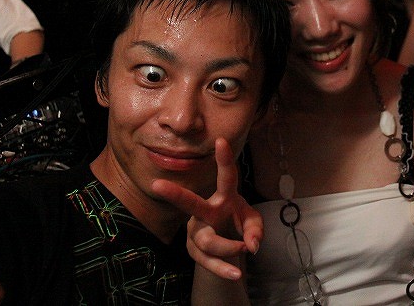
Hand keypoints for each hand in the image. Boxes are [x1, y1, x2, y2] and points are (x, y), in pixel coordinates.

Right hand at [152, 138, 261, 280]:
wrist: (226, 244)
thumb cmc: (237, 221)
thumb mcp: (251, 221)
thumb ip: (256, 229)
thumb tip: (253, 244)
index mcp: (223, 197)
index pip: (226, 177)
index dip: (223, 159)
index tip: (221, 140)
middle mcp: (205, 212)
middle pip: (191, 203)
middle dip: (176, 194)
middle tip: (158, 185)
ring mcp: (197, 231)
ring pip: (205, 240)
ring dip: (226, 246)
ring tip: (242, 248)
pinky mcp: (195, 251)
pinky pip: (208, 261)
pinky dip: (223, 268)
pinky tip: (237, 273)